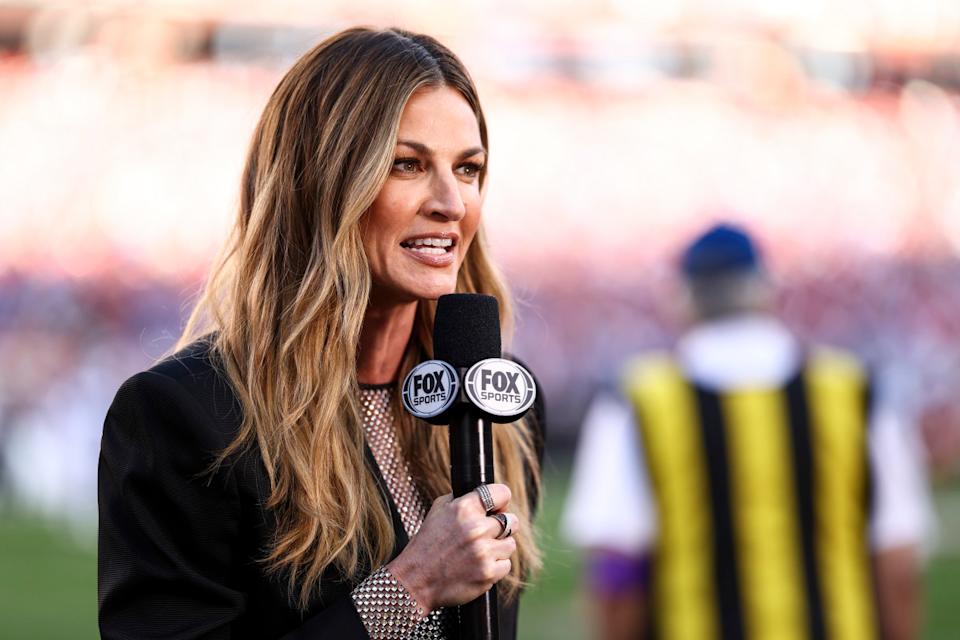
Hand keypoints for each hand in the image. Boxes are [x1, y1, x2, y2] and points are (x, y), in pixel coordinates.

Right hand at [386, 483, 519, 610]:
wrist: (416, 580)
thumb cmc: (427, 544)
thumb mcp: (439, 510)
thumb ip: (463, 500)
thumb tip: (488, 497)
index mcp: (464, 508)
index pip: (501, 493)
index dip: (501, 500)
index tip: (498, 507)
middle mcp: (476, 528)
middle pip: (512, 521)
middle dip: (501, 527)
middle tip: (488, 533)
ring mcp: (483, 552)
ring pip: (510, 544)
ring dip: (499, 548)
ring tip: (480, 552)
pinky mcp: (488, 573)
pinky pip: (506, 565)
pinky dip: (495, 567)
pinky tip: (478, 566)